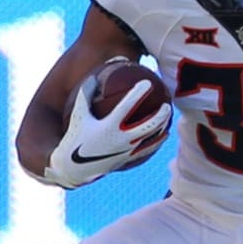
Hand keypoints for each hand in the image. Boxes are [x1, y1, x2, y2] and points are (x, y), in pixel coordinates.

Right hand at [41, 73, 171, 187]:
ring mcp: (127, 151)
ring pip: (152, 138)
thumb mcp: (78, 114)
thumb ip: (86, 93)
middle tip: (167, 104)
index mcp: (108, 126)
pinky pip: (148, 149)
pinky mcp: (128, 159)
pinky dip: (157, 141)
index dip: (138, 94)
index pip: (127, 106)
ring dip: (162, 126)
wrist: (74, 168)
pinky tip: (164, 134)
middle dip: (160, 115)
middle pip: (149, 125)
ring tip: (168, 116)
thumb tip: (93, 75)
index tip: (147, 83)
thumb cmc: (75, 136)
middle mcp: (121, 139)